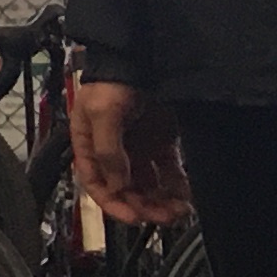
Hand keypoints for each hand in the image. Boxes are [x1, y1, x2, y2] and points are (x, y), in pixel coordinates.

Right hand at [69, 79, 190, 226]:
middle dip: (144, 206)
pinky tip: (186, 196)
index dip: (112, 204)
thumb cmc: (112, 82)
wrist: (140, 58)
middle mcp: (114, 151)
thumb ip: (108, 151)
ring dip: (161, 200)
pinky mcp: (162, 142)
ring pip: (149, 185)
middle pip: (126, 189)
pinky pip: (169, 172)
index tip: (132, 217)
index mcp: (90, 146)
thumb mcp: (102, 114)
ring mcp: (139, 148)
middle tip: (163, 218)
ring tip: (178, 211)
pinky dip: (177, 186)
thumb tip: (117, 184)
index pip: (96, 184)